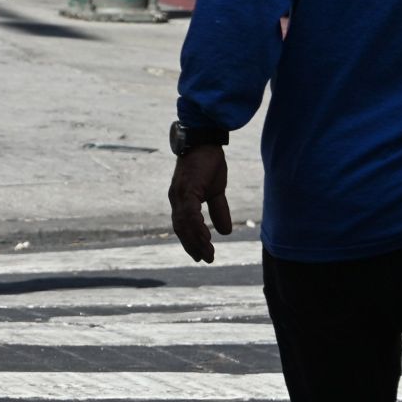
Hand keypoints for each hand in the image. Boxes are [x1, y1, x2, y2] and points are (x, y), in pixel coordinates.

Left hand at [168, 144, 233, 262]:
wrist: (206, 142)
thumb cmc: (208, 163)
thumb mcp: (216, 191)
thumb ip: (218, 210)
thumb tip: (225, 232)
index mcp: (181, 199)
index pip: (182, 225)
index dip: (190, 241)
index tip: (199, 255)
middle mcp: (176, 198)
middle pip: (180, 228)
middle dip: (192, 245)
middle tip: (204, 259)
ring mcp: (179, 193)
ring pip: (184, 223)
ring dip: (196, 240)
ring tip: (208, 254)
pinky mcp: (187, 188)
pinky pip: (189, 212)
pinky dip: (196, 227)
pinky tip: (206, 238)